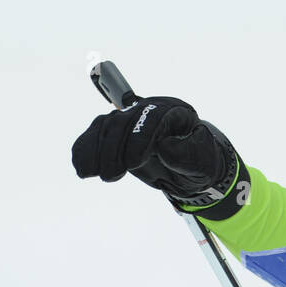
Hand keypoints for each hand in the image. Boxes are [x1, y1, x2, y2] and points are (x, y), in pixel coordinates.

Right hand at [72, 96, 246, 213]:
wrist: (189, 167)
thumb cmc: (200, 163)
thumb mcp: (204, 163)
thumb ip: (188, 155)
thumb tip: (165, 147)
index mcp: (175, 112)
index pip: (152, 117)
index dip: (140, 138)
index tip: (133, 164)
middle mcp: (150, 110)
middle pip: (124, 120)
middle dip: (114, 148)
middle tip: (112, 176)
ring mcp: (132, 119)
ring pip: (106, 126)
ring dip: (95, 150)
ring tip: (91, 174)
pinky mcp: (117, 132)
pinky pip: (95, 134)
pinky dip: (85, 148)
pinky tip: (82, 166)